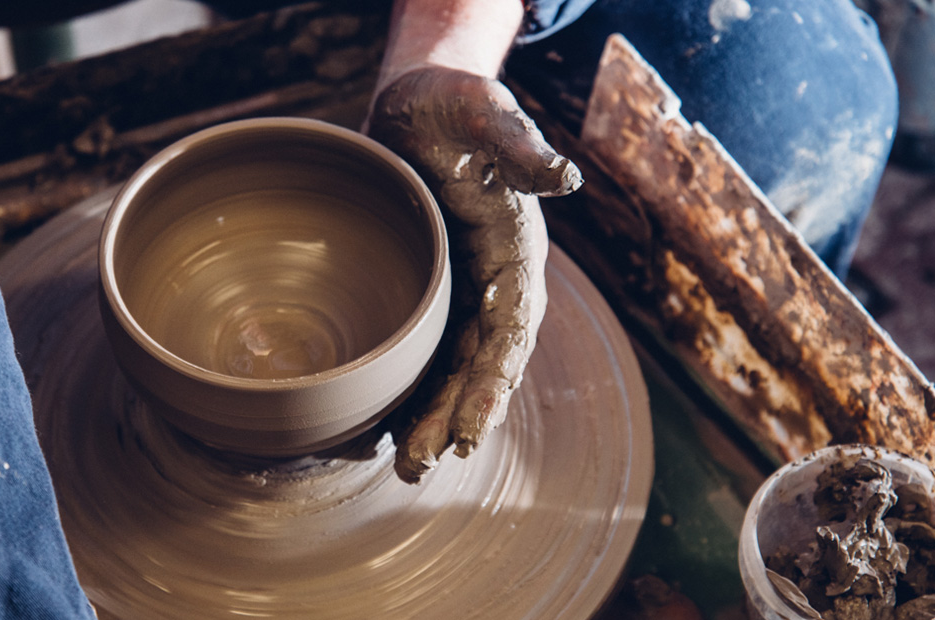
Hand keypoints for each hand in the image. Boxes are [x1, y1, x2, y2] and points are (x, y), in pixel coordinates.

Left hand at [367, 66, 582, 482]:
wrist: (419, 102)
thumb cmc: (454, 104)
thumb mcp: (482, 111)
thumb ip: (518, 144)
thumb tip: (563, 179)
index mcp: (516, 249)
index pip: (511, 331)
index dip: (492, 384)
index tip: (469, 433)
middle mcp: (494, 280)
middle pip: (478, 364)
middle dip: (453, 417)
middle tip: (417, 465)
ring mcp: (460, 289)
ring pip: (452, 367)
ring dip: (432, 416)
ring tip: (403, 464)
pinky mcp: (429, 291)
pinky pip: (424, 349)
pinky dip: (411, 388)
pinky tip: (383, 423)